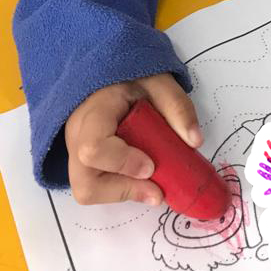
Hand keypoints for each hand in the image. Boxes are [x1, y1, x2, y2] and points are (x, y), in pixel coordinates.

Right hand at [65, 72, 201, 205]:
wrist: (110, 76)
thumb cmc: (131, 77)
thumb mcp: (158, 82)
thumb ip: (177, 106)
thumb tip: (195, 141)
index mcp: (93, 112)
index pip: (94, 147)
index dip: (122, 162)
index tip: (150, 166)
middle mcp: (76, 136)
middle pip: (85, 182)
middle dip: (123, 190)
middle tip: (156, 191)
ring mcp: (75, 152)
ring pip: (87, 191)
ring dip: (122, 193)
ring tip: (150, 186)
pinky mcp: (82, 163)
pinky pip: (95, 187)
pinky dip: (120, 189)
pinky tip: (139, 179)